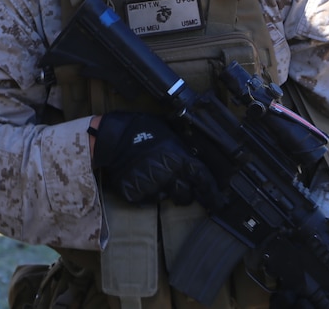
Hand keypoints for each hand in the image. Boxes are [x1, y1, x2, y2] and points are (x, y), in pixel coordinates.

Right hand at [91, 111, 223, 207]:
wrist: (111, 137)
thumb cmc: (139, 128)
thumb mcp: (167, 130)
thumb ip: (182, 146)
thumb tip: (196, 151)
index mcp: (179, 158)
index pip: (203, 180)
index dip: (212, 192)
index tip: (218, 201)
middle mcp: (169, 175)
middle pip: (187, 195)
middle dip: (187, 193)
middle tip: (182, 186)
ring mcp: (152, 187)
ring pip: (167, 197)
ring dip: (166, 191)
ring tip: (155, 176)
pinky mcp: (137, 195)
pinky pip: (148, 199)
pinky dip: (148, 193)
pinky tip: (142, 179)